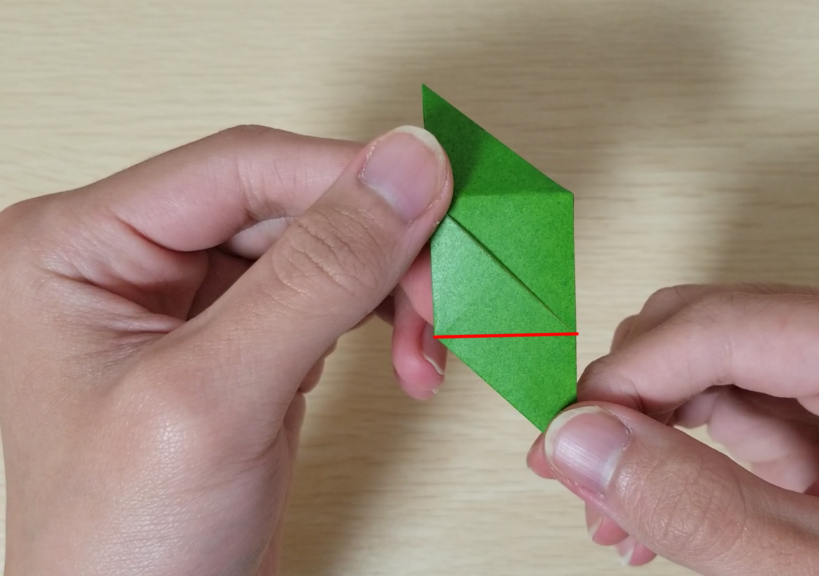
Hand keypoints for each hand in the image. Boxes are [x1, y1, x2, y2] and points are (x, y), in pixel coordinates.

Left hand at [0, 125, 451, 574]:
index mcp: (79, 248)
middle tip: (445, 295)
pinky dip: (385, 320)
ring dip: (394, 289)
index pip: (241, 169)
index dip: (349, 178)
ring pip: (324, 248)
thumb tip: (405, 167)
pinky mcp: (244, 347)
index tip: (437, 198)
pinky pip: (331, 298)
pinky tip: (408, 355)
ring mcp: (191, 307)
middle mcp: (133, 264)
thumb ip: (315, 274)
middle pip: (292, 206)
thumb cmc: (123, 551)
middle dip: (383, 252)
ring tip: (430, 342)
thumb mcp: (216, 399)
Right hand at [527, 283, 818, 573]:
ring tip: (615, 508)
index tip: (567, 434)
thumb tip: (583, 439)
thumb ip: (697, 508)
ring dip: (642, 427)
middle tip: (583, 473)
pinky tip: (650, 502)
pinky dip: (671, 442)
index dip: (629, 377)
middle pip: (706, 325)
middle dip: (631, 402)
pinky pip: (717, 390)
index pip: (728, 325)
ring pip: (698, 355)